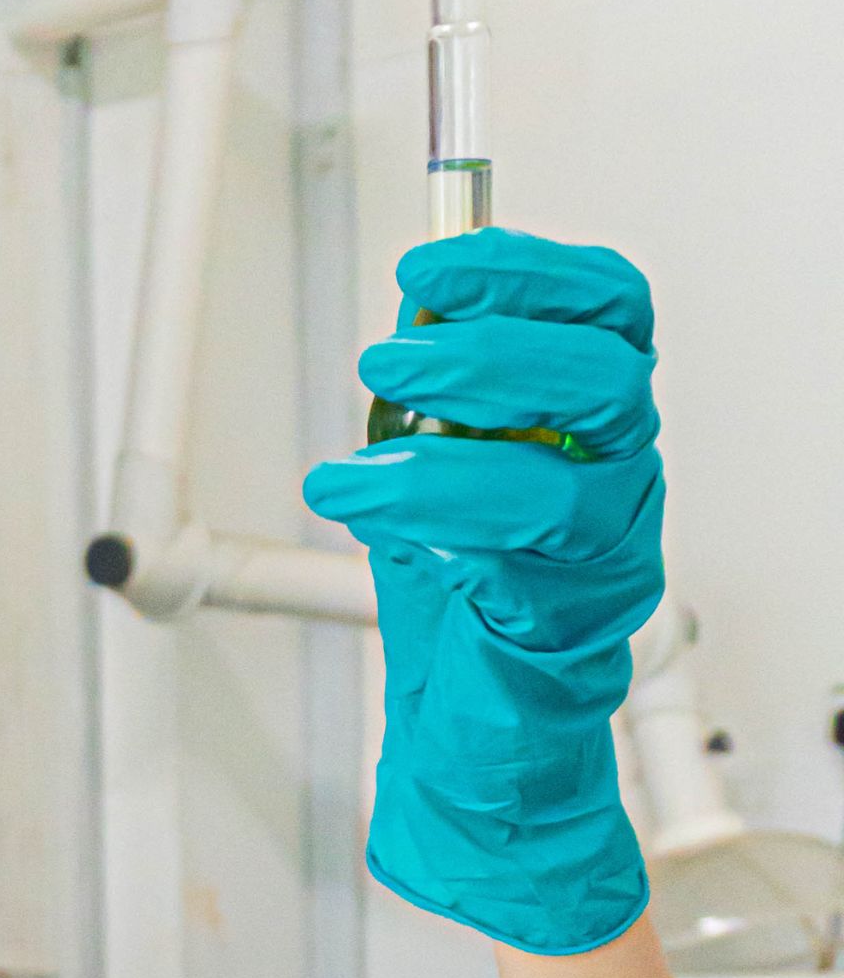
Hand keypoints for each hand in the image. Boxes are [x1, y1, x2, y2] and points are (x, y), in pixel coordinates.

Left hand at [304, 228, 663, 955]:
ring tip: (359, 446)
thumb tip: (407, 311)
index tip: (429, 266)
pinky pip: (519, 558)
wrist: (482, 711)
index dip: (524, 269)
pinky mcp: (573, 615)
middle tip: (387, 361)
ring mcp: (606, 545)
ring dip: (445, 452)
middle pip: (603, 377)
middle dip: (486, 350)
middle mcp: (618, 469)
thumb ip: (436, 383)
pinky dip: (426, 521)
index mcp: (594, 412)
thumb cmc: (469, 577)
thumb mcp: (440, 451)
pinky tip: (362, 505)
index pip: (606, 306)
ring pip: (565, 477)